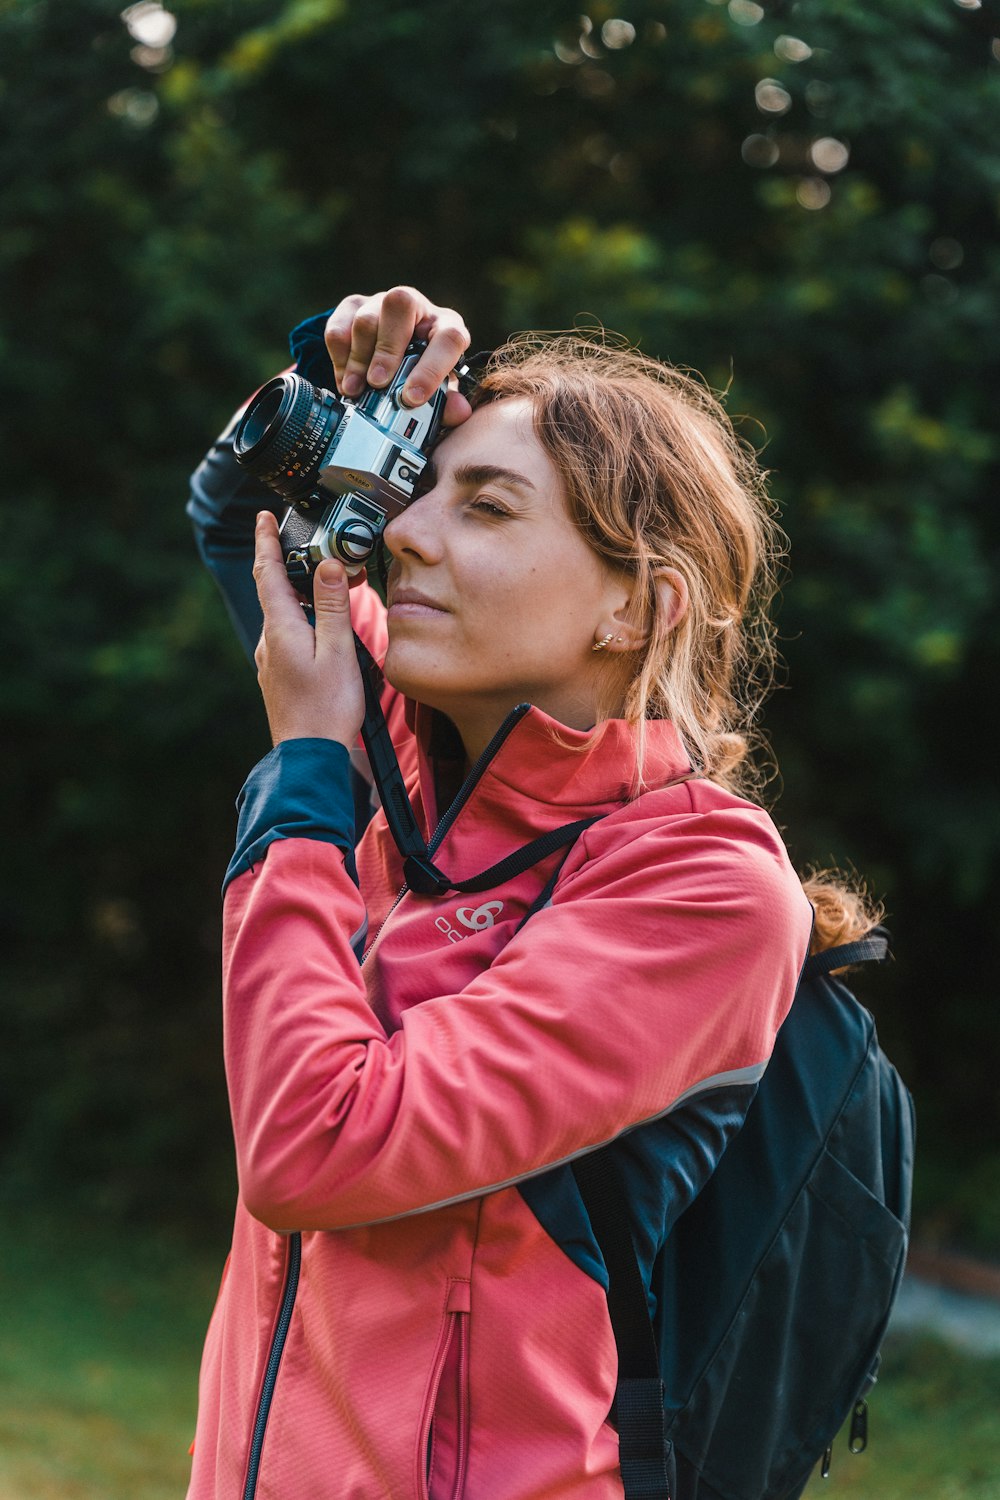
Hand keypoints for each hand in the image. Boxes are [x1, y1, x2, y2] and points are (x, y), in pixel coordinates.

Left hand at [253, 511, 364, 748]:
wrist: (310, 756)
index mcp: (281, 629)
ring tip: (328, 585)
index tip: (265, 517)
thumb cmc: (327, 708)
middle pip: (274, 591)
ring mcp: (272, 661)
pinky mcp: (279, 676)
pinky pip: (289, 636)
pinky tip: (322, 628)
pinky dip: (303, 620)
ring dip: (300, 595)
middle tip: (313, 547)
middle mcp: (269, 641)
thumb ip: (333, 606)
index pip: (267, 573)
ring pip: (283, 615)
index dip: (266, 542)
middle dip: (290, 565)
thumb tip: (327, 565)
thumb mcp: (338, 651)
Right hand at [325, 286, 471, 426]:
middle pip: (400, 306)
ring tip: (355, 390)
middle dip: (387, 350)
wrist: (392, 356)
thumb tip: (458, 412)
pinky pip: (339, 327)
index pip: (448, 338)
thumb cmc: (421, 375)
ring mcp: (381, 302)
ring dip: (359, 359)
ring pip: (367, 318)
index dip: (431, 368)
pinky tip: (345, 380)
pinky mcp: (352, 307)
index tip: (412, 398)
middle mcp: (416, 307)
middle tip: (378, 384)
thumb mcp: (437, 392)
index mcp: (447, 326)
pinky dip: (339, 358)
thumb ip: (448, 405)